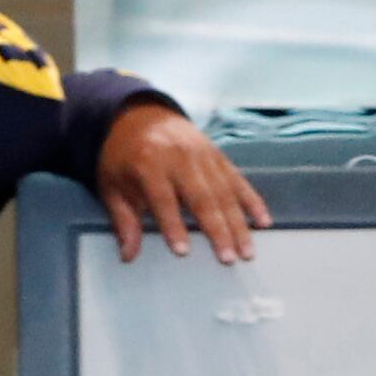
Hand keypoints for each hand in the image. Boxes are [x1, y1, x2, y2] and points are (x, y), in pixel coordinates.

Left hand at [96, 106, 264, 266]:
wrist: (139, 116)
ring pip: (225, 192)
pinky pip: (238, 179)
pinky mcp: (217, 154)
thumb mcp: (112, 186)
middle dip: (217, 230)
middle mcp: (179, 157)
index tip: (183, 252)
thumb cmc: (123, 157)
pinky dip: (252, 201)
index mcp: (148, 163)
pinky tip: (263, 221)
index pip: (163, 199)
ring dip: (238, 224)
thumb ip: (124, 221)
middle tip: (227, 259)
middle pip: (202, 197)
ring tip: (247, 251)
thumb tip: (128, 255)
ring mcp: (203, 154)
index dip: (173, 226)